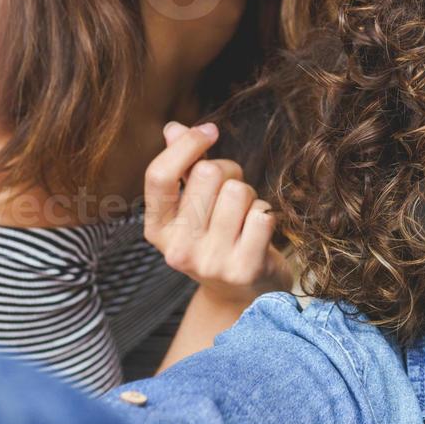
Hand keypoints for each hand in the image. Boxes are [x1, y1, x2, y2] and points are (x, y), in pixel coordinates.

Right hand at [144, 121, 290, 303]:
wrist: (244, 295)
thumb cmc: (219, 238)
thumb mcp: (193, 207)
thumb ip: (184, 168)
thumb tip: (174, 128)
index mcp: (158, 229)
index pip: (160, 176)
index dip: (187, 145)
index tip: (210, 131)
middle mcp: (178, 250)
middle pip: (208, 174)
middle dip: (229, 172)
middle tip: (234, 192)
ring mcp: (210, 262)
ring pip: (239, 191)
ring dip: (250, 196)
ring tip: (246, 216)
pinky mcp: (243, 270)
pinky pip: (262, 214)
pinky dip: (267, 214)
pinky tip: (259, 233)